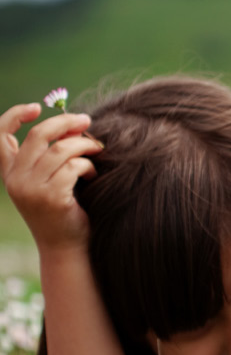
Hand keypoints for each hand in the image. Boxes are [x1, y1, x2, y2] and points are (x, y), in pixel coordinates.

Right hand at [0, 103, 100, 250]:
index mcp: (10, 172)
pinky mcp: (52, 198)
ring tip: (97, 150)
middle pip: (38, 135)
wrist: (66, 247)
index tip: (36, 107)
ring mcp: (31, 189)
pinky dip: (88, 165)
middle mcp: (15, 179)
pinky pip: (74, 167)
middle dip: (66, 122)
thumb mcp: (49, 179)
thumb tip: (72, 122)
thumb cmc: (63, 208)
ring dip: (84, 145)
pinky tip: (93, 174)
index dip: (14, 115)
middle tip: (87, 120)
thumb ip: (52, 153)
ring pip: (61, 149)